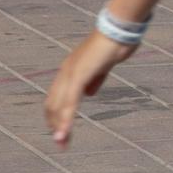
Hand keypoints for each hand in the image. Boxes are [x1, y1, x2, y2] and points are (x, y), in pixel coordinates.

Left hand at [44, 31, 136, 148]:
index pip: (57, 97)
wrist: (120, 28)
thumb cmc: (115, 43)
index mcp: (71, 70)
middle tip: (61, 143)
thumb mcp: (104, 65)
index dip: (57, 115)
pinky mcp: (79, 75)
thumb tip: (90, 93)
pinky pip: (70, 101)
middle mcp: (66, 72)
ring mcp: (71, 73)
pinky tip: (67, 130)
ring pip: (59, 106)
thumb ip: (96, 79)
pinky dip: (67, 118)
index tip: (62, 130)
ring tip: (62, 142)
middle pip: (53, 104)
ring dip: (60, 126)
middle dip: (55, 125)